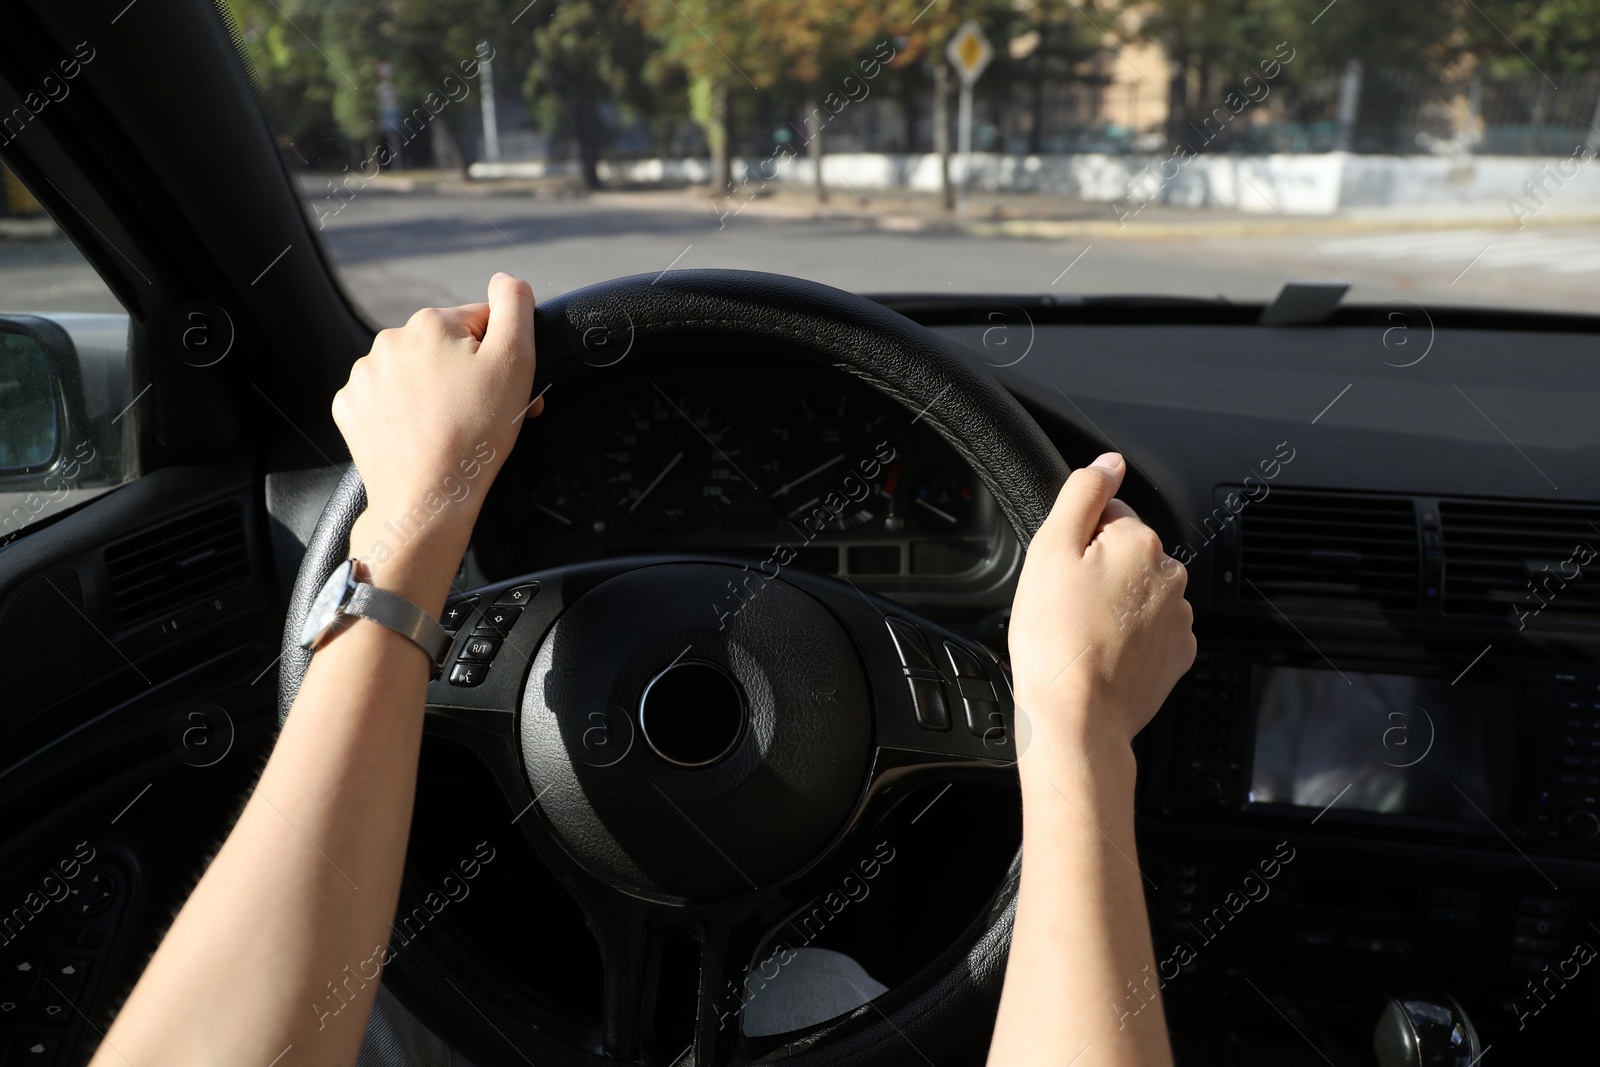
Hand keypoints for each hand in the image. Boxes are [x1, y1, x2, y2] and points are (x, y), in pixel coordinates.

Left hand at [335, 274, 540, 602]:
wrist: (427, 498)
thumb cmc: (474, 436)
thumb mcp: (516, 361)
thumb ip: (515, 306)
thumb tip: (506, 280)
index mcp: (430, 325)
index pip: (480, 324)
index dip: (501, 357)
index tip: (506, 389)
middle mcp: (390, 342)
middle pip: (446, 350)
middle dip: (469, 376)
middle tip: (485, 415)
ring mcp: (365, 378)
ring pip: (416, 375)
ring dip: (437, 393)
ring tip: (453, 428)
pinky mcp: (352, 410)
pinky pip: (388, 401)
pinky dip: (406, 414)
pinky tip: (423, 435)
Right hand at [1007, 452, 1194, 764]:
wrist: (1077, 718)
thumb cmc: (1055, 641)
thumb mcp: (1050, 550)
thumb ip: (1083, 494)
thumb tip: (1109, 462)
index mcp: (1139, 541)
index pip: (1106, 516)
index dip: (1075, 542)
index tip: (1060, 574)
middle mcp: (1170, 575)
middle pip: (1125, 555)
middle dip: (1097, 573)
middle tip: (1064, 606)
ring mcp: (1178, 618)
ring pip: (1138, 594)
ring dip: (1113, 605)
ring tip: (1080, 634)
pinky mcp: (1177, 655)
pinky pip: (1150, 631)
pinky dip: (1128, 638)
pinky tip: (1100, 654)